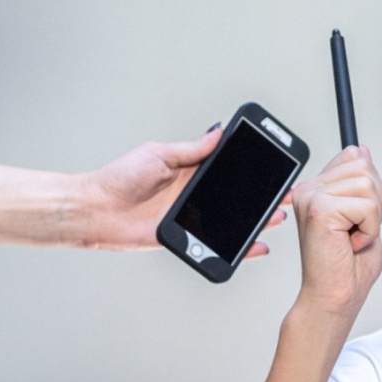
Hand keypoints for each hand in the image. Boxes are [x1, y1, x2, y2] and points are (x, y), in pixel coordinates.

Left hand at [80, 127, 287, 255]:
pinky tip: (257, 246)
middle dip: (264, 196)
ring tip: (277, 217)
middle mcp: (196, 195)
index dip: (252, 169)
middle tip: (285, 194)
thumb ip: (191, 149)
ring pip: (234, 220)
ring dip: (258, 220)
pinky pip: (219, 244)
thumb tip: (217, 133)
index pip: (229, 170)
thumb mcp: (158, 153)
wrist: (96, 210)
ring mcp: (194, 217)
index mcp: (191, 172)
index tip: (274, 167)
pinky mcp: (188, 238)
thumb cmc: (118, 179)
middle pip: (238, 197)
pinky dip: (240, 248)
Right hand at [291, 145, 381, 315]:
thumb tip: (362, 150)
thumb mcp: (364, 216)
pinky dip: (370, 230)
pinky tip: (351, 244)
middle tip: (356, 231)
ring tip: (353, 238)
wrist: (332, 299)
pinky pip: (368, 206)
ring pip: (368, 185)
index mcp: (316, 188)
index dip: (370, 188)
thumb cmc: (347, 267)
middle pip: (365, 167)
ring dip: (372, 218)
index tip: (358, 218)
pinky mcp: (320, 210)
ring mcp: (311, 197)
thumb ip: (362, 184)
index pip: (355, 156)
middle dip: (375, 202)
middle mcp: (308, 189)